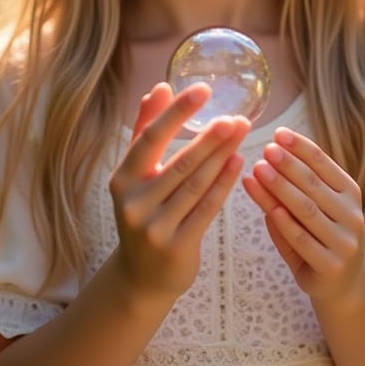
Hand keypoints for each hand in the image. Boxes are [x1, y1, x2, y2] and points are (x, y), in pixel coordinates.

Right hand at [110, 81, 249, 300]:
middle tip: (236, 117)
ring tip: (242, 133)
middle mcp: (134, 203)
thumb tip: (159, 88)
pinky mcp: (177, 246)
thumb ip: (146, 132)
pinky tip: (239, 161)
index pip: (150, 138)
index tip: (203, 90)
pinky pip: (207, 208)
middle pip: (179, 162)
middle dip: (211, 137)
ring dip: (223, 156)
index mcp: (122, 180)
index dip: (177, 112)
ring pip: (196, 184)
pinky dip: (224, 183)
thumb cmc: (145, 214)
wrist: (141, 277)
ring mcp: (154, 227)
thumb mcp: (136, 176)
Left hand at [242, 127, 364, 303]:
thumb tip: (262, 167)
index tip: (278, 133)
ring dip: (281, 188)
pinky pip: (302, 240)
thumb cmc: (320, 238)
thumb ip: (292, 191)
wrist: (342, 285)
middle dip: (288, 164)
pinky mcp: (331, 266)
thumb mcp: (311, 211)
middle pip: (314, 185)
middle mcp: (352, 215)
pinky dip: (285, 223)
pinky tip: (269, 208)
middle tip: (266, 149)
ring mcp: (344, 242)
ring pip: (307, 210)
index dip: (301, 147)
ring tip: (258, 171)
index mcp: (349, 194)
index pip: (324, 164)